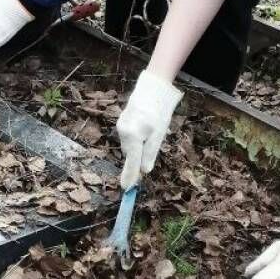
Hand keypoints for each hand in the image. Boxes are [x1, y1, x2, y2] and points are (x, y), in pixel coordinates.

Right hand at [116, 70, 182, 188]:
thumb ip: (150, 153)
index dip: (130, 176)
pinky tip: (145, 128)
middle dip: (139, 157)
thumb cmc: (158, 111)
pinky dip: (136, 138)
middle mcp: (123, 133)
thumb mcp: (158, 135)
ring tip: (151, 131)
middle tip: (152, 145)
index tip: (127, 189)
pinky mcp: (121, 123)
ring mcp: (120, 127)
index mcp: (133, 137)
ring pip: (130, 146)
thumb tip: (144, 171)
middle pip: (131, 154)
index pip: (132, 162)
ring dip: (138, 146)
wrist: (152, 89)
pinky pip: (128, 137)